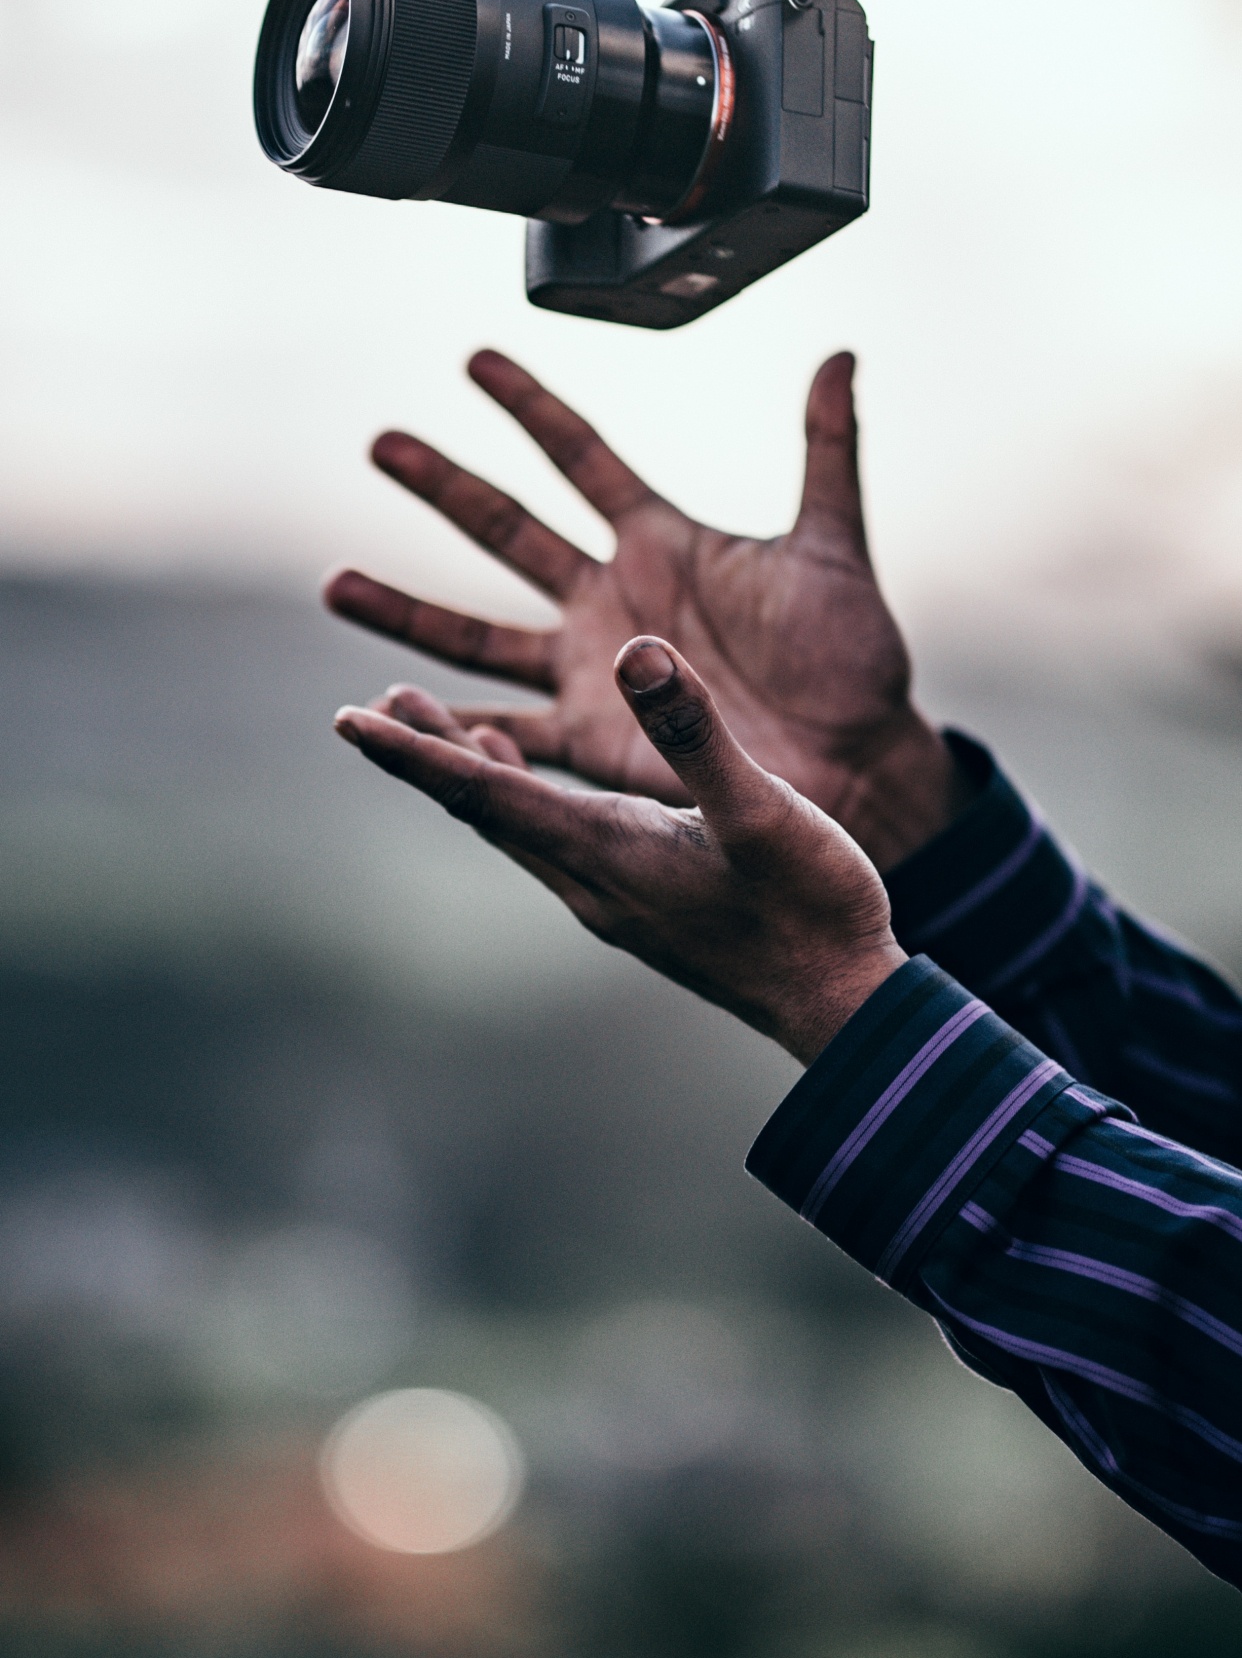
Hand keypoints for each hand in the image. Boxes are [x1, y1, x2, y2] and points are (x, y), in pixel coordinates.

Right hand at [325, 349, 967, 868]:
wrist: (859, 762)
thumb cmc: (851, 659)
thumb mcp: (834, 548)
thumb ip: (827, 450)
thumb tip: (838, 354)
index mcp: (663, 543)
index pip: (582, 456)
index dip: (530, 407)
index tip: (473, 359)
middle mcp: (611, 600)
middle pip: (507, 531)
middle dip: (442, 488)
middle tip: (379, 443)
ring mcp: (592, 671)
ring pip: (478, 634)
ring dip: (407, 610)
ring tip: (336, 583)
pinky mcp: (592, 742)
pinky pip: (504, 734)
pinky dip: (447, 728)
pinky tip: (390, 715)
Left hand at [334, 637, 904, 1064]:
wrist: (845, 1006)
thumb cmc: (811, 909)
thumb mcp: (761, 808)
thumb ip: (696, 733)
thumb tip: (636, 651)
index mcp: (606, 850)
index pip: (483, 794)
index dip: (414, 753)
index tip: (350, 719)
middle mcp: (591, 879)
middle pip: (484, 808)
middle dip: (428, 753)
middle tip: (373, 705)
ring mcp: (615, 897)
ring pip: (519, 825)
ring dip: (474, 772)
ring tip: (438, 723)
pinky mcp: (643, 903)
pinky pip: (559, 840)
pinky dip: (529, 795)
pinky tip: (541, 780)